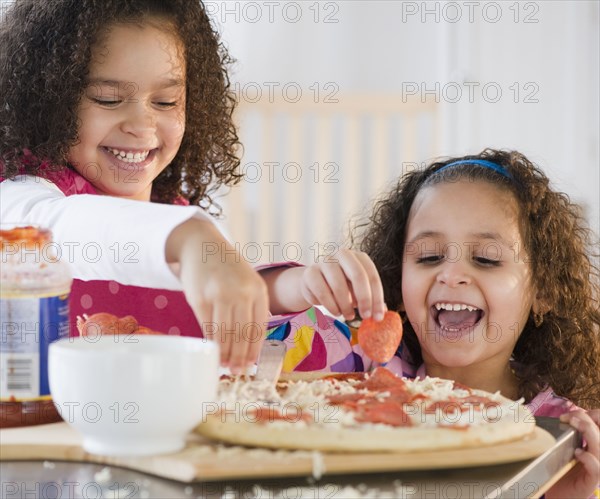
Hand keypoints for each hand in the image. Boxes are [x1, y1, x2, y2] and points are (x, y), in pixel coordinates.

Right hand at [166, 218, 268, 372]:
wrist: (202, 246)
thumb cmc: (228, 268)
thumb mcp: (249, 280)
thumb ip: (255, 306)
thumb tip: (255, 342)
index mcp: (258, 289)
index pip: (258, 327)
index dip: (254, 349)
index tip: (251, 364)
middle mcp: (241, 292)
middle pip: (242, 334)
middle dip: (239, 356)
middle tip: (237, 371)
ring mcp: (220, 295)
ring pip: (224, 334)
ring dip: (224, 353)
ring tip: (224, 365)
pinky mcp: (200, 299)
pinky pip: (207, 327)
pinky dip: (211, 342)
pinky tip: (212, 351)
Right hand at [299, 248, 385, 321]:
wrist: (314, 282)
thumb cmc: (341, 286)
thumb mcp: (357, 291)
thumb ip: (371, 299)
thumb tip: (382, 312)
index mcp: (358, 257)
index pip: (372, 275)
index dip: (377, 298)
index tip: (378, 317)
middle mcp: (342, 254)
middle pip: (357, 275)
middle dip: (364, 299)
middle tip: (366, 316)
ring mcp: (324, 261)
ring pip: (338, 285)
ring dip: (346, 306)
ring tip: (349, 315)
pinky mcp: (310, 272)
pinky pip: (322, 292)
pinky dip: (331, 306)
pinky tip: (335, 311)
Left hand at [546, 409, 598, 498]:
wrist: (559, 493)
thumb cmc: (561, 467)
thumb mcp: (567, 446)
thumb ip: (570, 433)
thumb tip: (566, 415)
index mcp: (595, 445)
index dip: (595, 415)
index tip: (575, 413)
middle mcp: (599, 455)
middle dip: (588, 419)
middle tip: (568, 417)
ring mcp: (598, 468)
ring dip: (588, 431)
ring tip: (572, 424)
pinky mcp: (592, 482)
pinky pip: (597, 468)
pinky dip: (589, 458)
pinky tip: (578, 453)